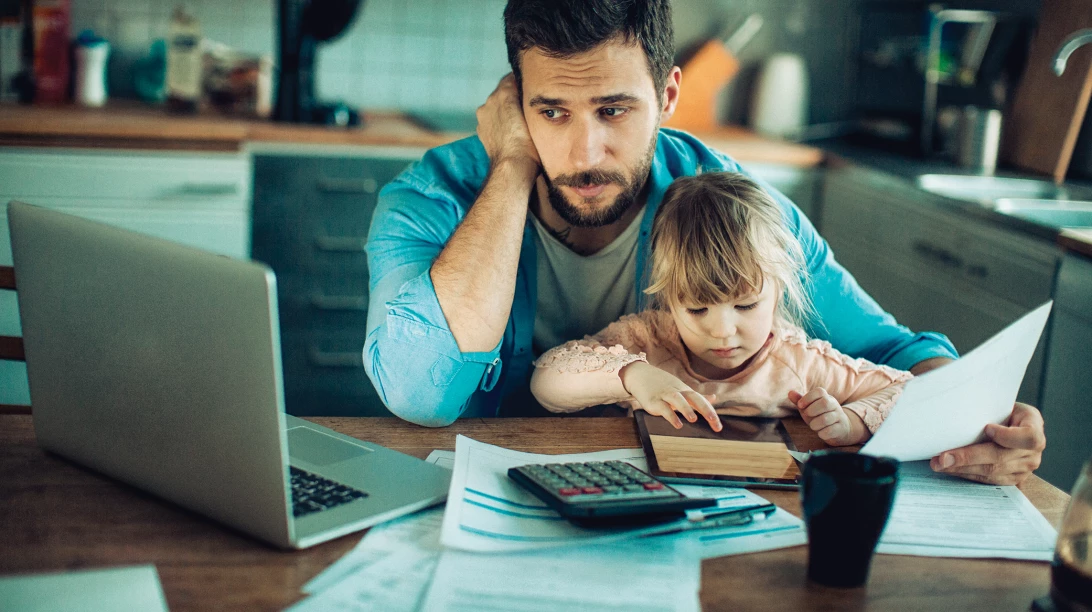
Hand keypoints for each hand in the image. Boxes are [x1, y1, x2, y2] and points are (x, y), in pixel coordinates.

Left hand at [476, 74, 539, 175]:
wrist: (513, 165)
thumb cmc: (529, 141)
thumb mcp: (534, 113)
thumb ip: (528, 96)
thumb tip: (528, 91)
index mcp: (503, 92)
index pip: (512, 78)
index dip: (523, 82)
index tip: (531, 88)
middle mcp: (490, 100)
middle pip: (503, 92)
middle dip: (513, 97)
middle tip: (527, 105)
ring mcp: (484, 116)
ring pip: (497, 106)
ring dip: (506, 110)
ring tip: (520, 120)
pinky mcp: (482, 130)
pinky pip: (492, 120)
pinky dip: (500, 122)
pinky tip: (511, 131)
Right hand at [619, 362, 720, 430]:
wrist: (641, 375)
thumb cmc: (663, 385)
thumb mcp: (682, 390)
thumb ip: (697, 397)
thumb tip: (714, 398)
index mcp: (686, 391)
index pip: (702, 401)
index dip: (711, 413)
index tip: (718, 427)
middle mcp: (678, 392)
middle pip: (694, 398)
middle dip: (705, 409)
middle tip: (715, 422)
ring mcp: (665, 396)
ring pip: (677, 400)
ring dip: (686, 409)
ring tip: (694, 419)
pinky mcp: (654, 401)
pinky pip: (663, 408)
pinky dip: (670, 416)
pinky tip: (677, 424)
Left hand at [788, 389, 864, 445]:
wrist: (840, 428)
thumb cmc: (820, 416)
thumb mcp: (809, 408)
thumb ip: (800, 400)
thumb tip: (790, 392)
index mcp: (826, 397)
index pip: (819, 391)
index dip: (808, 397)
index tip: (800, 405)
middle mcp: (834, 405)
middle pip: (825, 403)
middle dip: (812, 410)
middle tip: (807, 415)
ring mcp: (839, 417)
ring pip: (826, 418)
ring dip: (815, 423)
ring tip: (813, 426)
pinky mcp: (841, 429)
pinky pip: (830, 431)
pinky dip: (822, 433)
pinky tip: (820, 433)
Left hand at [930, 403, 1044, 484]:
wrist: (1009, 423)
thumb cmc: (1000, 409)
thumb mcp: (1000, 402)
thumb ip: (986, 408)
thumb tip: (953, 409)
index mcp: (1034, 425)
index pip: (1028, 437)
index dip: (1007, 436)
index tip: (986, 428)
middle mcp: (1033, 451)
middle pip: (1000, 457)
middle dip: (968, 457)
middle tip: (943, 458)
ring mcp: (1025, 468)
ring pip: (992, 472)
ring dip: (962, 469)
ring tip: (939, 464)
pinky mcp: (1013, 480)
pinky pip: (989, 481)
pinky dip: (967, 474)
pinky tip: (950, 469)